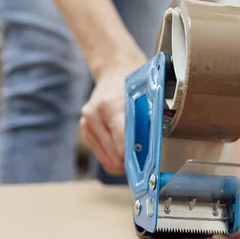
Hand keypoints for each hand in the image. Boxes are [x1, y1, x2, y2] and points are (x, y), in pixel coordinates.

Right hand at [80, 54, 145, 174]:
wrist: (114, 69)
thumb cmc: (134, 82)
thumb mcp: (148, 95)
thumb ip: (149, 121)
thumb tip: (154, 149)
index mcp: (110, 105)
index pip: (122, 144)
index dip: (135, 159)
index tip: (147, 169)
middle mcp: (94, 115)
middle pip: (114, 156)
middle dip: (131, 163)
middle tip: (146, 166)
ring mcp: (87, 123)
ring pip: (106, 160)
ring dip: (122, 162)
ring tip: (137, 158)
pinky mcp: (85, 130)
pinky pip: (101, 155)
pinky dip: (114, 157)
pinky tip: (125, 151)